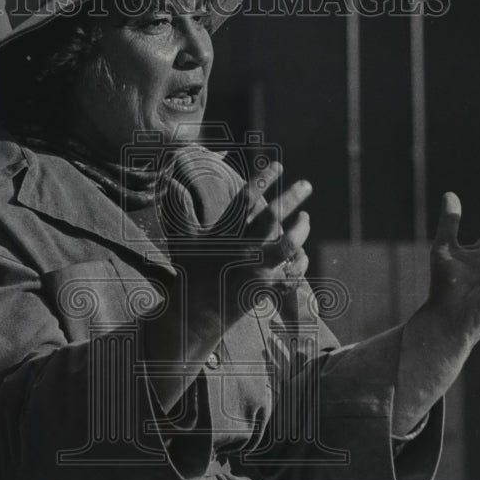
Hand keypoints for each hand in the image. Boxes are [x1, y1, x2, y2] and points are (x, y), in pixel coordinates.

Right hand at [166, 155, 313, 313]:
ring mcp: (256, 269)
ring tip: (305, 219)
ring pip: (287, 244)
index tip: (278, 166)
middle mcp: (242, 248)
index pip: (245, 200)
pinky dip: (299, 264)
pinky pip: (291, 274)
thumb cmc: (190, 271)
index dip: (262, 181)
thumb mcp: (183, 238)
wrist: (196, 313)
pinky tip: (301, 254)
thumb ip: (182, 210)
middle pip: (271, 217)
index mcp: (224, 233)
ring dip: (301, 230)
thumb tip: (172, 183)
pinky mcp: (265, 288)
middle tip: (307, 185)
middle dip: (292, 198)